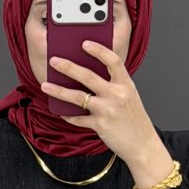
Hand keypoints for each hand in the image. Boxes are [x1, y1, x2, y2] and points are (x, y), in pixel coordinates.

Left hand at [40, 41, 175, 186]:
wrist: (142, 144)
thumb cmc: (134, 119)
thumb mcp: (129, 96)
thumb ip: (113, 84)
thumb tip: (86, 75)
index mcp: (126, 84)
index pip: (113, 61)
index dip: (99, 50)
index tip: (85, 43)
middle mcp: (117, 95)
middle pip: (88, 76)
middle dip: (68, 67)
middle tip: (53, 61)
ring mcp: (107, 110)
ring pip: (78, 97)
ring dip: (59, 91)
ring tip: (46, 85)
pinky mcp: (100, 125)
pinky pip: (78, 118)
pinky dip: (68, 115)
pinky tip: (60, 111)